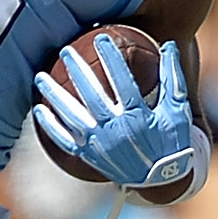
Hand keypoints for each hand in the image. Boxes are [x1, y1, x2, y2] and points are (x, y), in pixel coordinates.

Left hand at [31, 36, 200, 191]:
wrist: (161, 180)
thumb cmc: (172, 140)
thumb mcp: (178, 109)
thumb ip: (172, 77)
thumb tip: (169, 44)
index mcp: (138, 117)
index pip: (122, 81)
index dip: (111, 58)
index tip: (101, 38)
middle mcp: (117, 130)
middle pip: (92, 95)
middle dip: (78, 70)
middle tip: (65, 51)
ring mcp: (101, 145)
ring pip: (73, 116)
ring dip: (55, 95)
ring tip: (41, 76)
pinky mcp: (90, 157)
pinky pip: (65, 140)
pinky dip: (51, 126)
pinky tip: (39, 110)